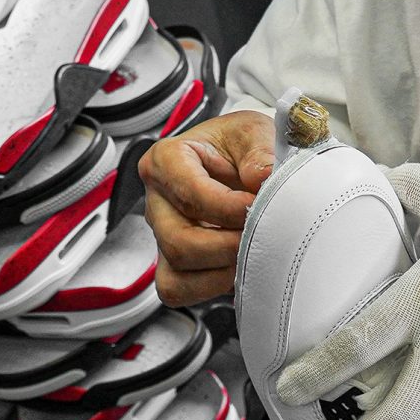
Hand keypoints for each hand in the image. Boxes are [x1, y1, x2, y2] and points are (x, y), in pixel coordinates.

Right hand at [138, 110, 275, 305]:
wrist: (241, 163)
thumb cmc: (239, 147)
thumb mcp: (254, 131)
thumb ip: (260, 149)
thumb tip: (262, 177)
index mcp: (167, 160)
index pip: (189, 193)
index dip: (228, 208)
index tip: (256, 205)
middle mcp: (157, 200)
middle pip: (178, 242)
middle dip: (226, 246)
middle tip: (258, 235)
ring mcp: (162, 234)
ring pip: (176, 271)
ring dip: (221, 269)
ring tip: (250, 250)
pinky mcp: (172, 263)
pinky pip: (178, 289)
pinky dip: (210, 286)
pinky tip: (235, 267)